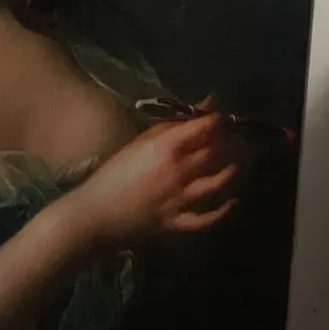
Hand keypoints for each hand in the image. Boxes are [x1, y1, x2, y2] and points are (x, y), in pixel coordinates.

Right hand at [59, 114, 236, 258]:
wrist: (95, 214)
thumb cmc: (112, 174)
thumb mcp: (138, 143)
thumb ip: (170, 126)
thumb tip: (201, 107)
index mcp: (165, 147)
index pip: (204, 128)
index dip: (218, 120)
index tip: (221, 118)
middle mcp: (178, 171)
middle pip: (214, 152)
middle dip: (227, 142)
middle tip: (230, 138)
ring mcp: (180, 199)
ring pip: (217, 182)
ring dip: (229, 171)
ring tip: (233, 164)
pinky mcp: (178, 223)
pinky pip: (208, 218)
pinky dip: (222, 211)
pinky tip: (231, 202)